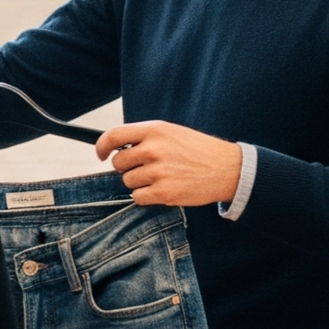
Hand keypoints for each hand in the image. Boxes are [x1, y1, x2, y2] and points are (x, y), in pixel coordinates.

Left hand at [94, 120, 242, 207]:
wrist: (227, 169)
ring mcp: (158, 172)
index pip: (114, 136)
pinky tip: (164, 188)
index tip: (100, 154)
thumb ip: (144, 137)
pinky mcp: (164, 193)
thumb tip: (115, 148)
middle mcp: (154, 149)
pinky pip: (138, 197)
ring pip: (128, 182)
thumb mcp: (171, 132)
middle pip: (118, 163)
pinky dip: (146, 196)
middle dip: (128, 168)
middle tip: (147, 168)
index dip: (101, 146)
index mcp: (154, 130)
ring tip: (162, 177)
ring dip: (139, 182)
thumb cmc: (197, 150)